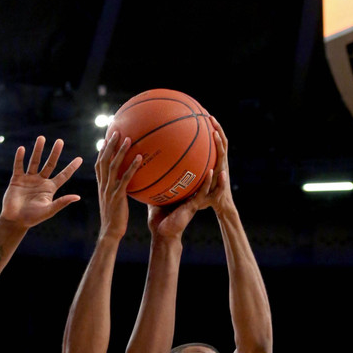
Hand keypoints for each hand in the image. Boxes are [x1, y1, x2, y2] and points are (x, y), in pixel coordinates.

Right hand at [0, 137, 81, 227]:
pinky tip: (22, 148)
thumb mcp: (49, 211)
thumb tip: (77, 197)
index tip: (80, 158)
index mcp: (50, 189)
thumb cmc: (32, 218)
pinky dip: (19, 158)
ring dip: (38, 150)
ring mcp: (29, 179)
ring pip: (34, 161)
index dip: (71, 168)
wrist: (15, 220)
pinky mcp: (17, 179)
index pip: (63, 176)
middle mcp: (40, 181)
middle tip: (60, 141)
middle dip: (55, 153)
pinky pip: (19, 166)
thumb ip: (61, 203)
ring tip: (41, 138)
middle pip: (50, 164)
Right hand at [95, 130, 141, 240]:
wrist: (110, 232)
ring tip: (128, 138)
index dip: (102, 151)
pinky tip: (139, 158)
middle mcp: (103, 185)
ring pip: (113, 166)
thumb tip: (126, 183)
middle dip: (109, 145)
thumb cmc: (114, 219)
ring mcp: (109, 190)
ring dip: (120, 151)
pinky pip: (125, 178)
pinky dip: (132, 167)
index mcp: (101, 186)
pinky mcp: (118, 196)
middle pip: (104, 161)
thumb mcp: (113, 202)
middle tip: (116, 131)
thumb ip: (117, 190)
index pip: (99, 165)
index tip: (106, 139)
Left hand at [146, 117, 232, 239]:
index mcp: (185, 179)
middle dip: (210, 137)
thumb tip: (134, 161)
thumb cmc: (159, 214)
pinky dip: (209, 181)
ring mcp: (196, 192)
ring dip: (216, 153)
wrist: (165, 233)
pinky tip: (213, 171)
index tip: (196, 120)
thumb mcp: (153, 190)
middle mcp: (192, 183)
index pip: (193, 156)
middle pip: (205, 155)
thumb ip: (148, 176)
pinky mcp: (196, 204)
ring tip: (218, 137)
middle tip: (211, 118)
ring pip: (210, 168)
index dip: (196, 139)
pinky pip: (204, 190)